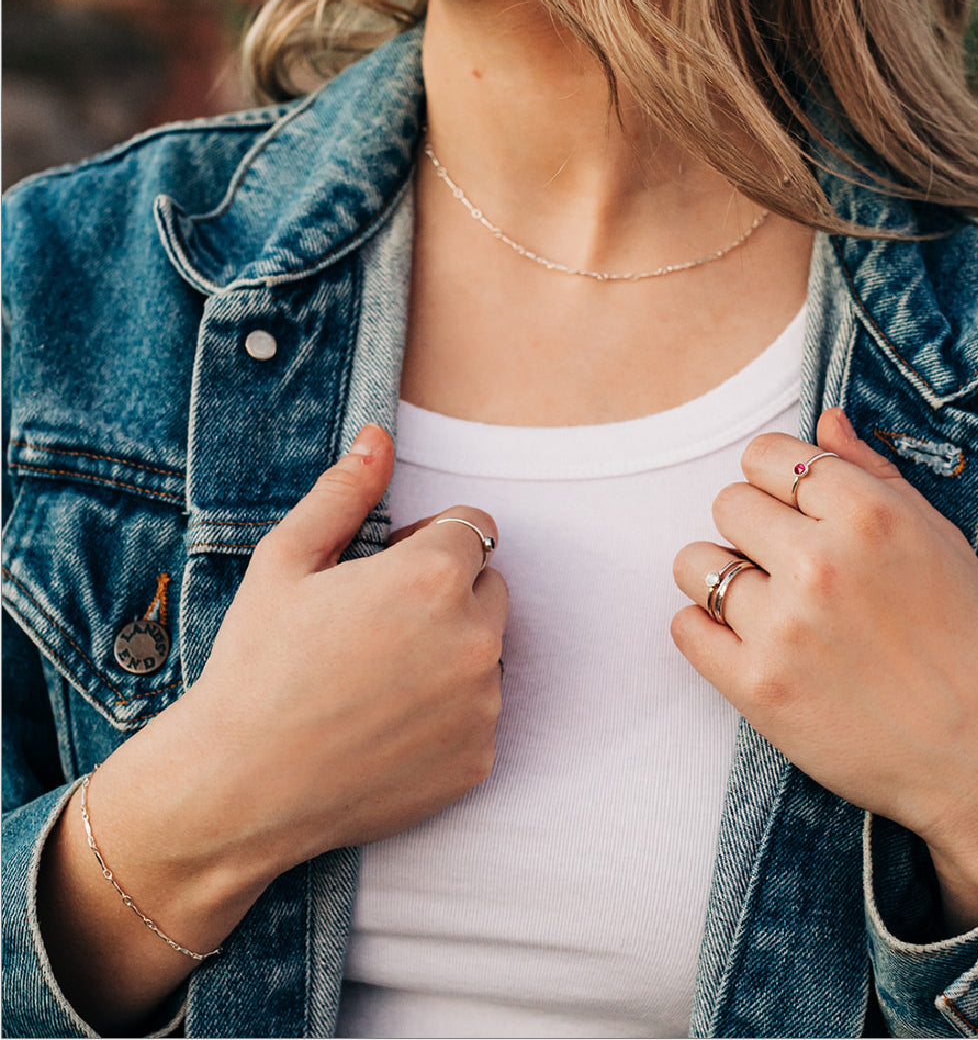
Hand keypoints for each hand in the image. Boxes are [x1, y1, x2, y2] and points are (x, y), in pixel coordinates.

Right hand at [84, 423, 505, 931]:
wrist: (240, 787)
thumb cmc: (257, 665)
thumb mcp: (286, 561)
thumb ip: (345, 493)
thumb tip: (379, 437)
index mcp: (436, 576)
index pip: (474, 527)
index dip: (429, 542)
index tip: (389, 569)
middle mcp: (477, 637)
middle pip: (489, 588)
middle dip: (448, 595)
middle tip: (380, 627)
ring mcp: (484, 704)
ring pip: (487, 653)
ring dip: (452, 654)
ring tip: (380, 681)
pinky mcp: (480, 758)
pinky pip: (480, 715)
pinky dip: (449, 716)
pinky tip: (388, 728)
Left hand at [672, 408, 977, 930]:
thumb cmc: (963, 640)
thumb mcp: (936, 539)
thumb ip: (872, 472)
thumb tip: (822, 419)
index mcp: (868, 515)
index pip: (765, 456)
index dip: (774, 481)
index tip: (790, 509)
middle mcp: (820, 564)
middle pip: (726, 503)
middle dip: (751, 528)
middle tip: (785, 565)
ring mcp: (782, 628)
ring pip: (694, 563)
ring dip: (720, 577)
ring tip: (762, 603)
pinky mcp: (755, 687)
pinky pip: (685, 627)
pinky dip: (706, 631)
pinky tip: (745, 642)